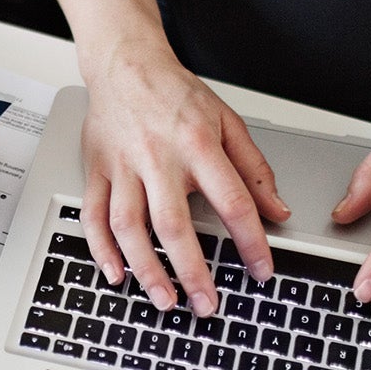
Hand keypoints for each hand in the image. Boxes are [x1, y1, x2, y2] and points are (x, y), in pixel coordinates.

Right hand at [80, 50, 289, 316]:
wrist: (125, 64)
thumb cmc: (175, 94)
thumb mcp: (227, 122)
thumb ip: (254, 169)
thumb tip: (277, 211)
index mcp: (198, 145)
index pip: (232, 202)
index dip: (251, 242)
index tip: (261, 271)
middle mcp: (158, 158)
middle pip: (174, 224)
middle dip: (192, 271)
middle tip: (206, 305)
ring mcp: (123, 166)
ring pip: (129, 226)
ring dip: (145, 268)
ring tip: (164, 300)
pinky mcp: (97, 170)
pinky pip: (93, 215)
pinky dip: (100, 249)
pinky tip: (115, 274)